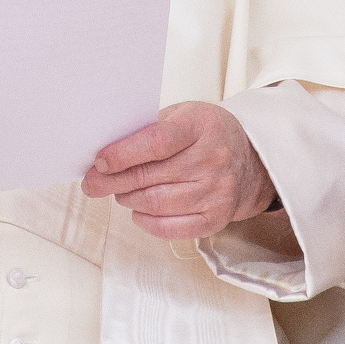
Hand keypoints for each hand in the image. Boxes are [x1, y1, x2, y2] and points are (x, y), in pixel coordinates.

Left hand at [80, 101, 275, 239]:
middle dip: (112, 181)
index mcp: (202, 127)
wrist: (252, 160)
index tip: (99, 161)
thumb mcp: (183, 115)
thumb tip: (106, 151)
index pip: (157, 142)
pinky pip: (170, 228)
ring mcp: (217, 192)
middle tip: (92, 182)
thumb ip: (148, 129)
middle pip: (150, 176)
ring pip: (155, 203)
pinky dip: (146, 221)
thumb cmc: (207, 134)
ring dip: (127, 198)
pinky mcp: (215, 218)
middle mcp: (213, 160)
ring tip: (119, 190)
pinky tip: (138, 210)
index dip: (123, 154)